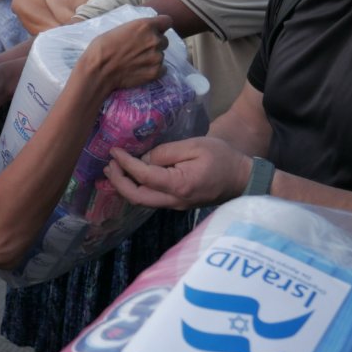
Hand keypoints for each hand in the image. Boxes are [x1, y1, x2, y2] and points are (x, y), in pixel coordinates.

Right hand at [81, 16, 170, 90]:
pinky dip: (154, 70)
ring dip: (153, 57)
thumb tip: (144, 33)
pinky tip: (141, 70)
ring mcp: (157, 57)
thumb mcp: (121, 29)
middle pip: (164, 40)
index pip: (167, 21)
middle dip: (155, 44)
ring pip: (161, 55)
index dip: (161, 26)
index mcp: (146, 25)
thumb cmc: (103, 47)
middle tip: (140, 50)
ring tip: (137, 62)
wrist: (98, 70)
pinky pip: (163, 69)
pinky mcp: (155, 72)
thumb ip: (138, 29)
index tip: (156, 31)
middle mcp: (155, 39)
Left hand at [103, 138, 252, 209]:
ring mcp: (176, 205)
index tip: (114, 151)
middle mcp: (174, 200)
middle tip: (108, 165)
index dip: (125, 164)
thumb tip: (144, 159)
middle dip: (118, 182)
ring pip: (142, 201)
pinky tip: (131, 175)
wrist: (243, 179)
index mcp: (179, 185)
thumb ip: (166, 152)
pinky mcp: (178, 203)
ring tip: (114, 169)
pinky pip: (151, 199)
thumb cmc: (222, 158)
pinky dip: (137, 188)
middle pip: (137, 197)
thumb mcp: (194, 146)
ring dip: (125, 186)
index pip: (143, 176)